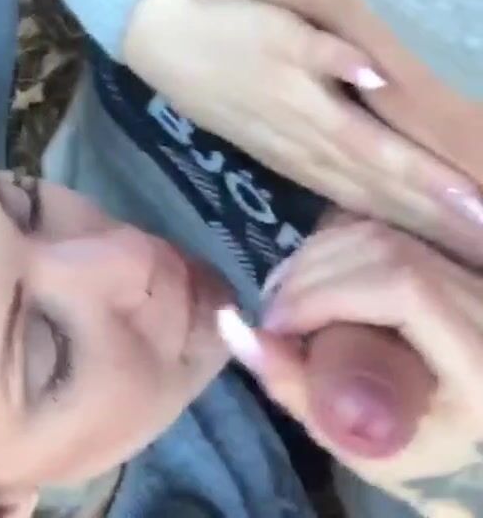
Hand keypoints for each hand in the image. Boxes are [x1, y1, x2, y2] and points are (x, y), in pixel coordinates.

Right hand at [122, 0, 482, 263]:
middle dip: (434, 218)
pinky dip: (369, 213)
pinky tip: (390, 223)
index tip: (478, 206)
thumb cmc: (225, 25)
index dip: (435, 184)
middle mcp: (305, 147)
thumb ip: (328, 53)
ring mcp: (288, 157)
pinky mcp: (274, 156)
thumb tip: (378, 75)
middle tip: (480, 240)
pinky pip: (333, 195)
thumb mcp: (278, 28)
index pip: (388, 158)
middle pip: (381, 191)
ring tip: (450, 241)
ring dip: (407, 223)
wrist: (160, 39)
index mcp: (313, 115)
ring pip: (359, 199)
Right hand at [242, 221, 482, 516]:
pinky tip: (312, 282)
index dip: (328, 291)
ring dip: (315, 259)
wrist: (475, 443)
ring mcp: (473, 274)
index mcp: (477, 356)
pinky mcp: (456, 260)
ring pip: (380, 232)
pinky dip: (334, 249)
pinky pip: (385, 231)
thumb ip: (295, 388)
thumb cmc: (423, 457)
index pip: (404, 287)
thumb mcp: (359, 443)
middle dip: (309, 275)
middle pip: (384, 249)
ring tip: (288, 303)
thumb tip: (230, 327)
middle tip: (272, 318)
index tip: (276, 324)